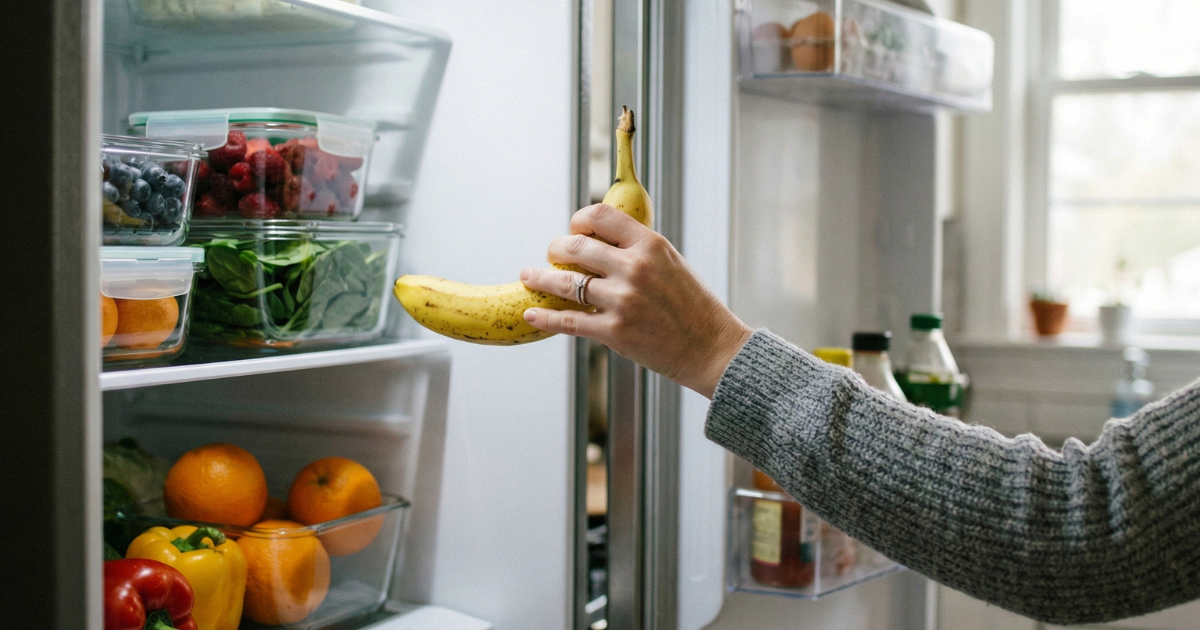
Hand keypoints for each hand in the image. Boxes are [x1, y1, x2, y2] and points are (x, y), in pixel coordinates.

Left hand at [520, 203, 752, 397]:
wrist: (712, 349)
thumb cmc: (694, 307)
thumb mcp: (671, 263)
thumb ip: (638, 250)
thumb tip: (601, 241)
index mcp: (650, 245)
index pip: (600, 216)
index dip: (578, 220)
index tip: (574, 229)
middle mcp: (633, 268)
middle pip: (575, 246)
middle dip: (556, 248)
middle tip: (552, 254)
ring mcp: (622, 300)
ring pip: (565, 283)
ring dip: (540, 278)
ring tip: (528, 276)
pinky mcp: (614, 332)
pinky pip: (568, 321)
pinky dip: (545, 317)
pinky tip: (532, 313)